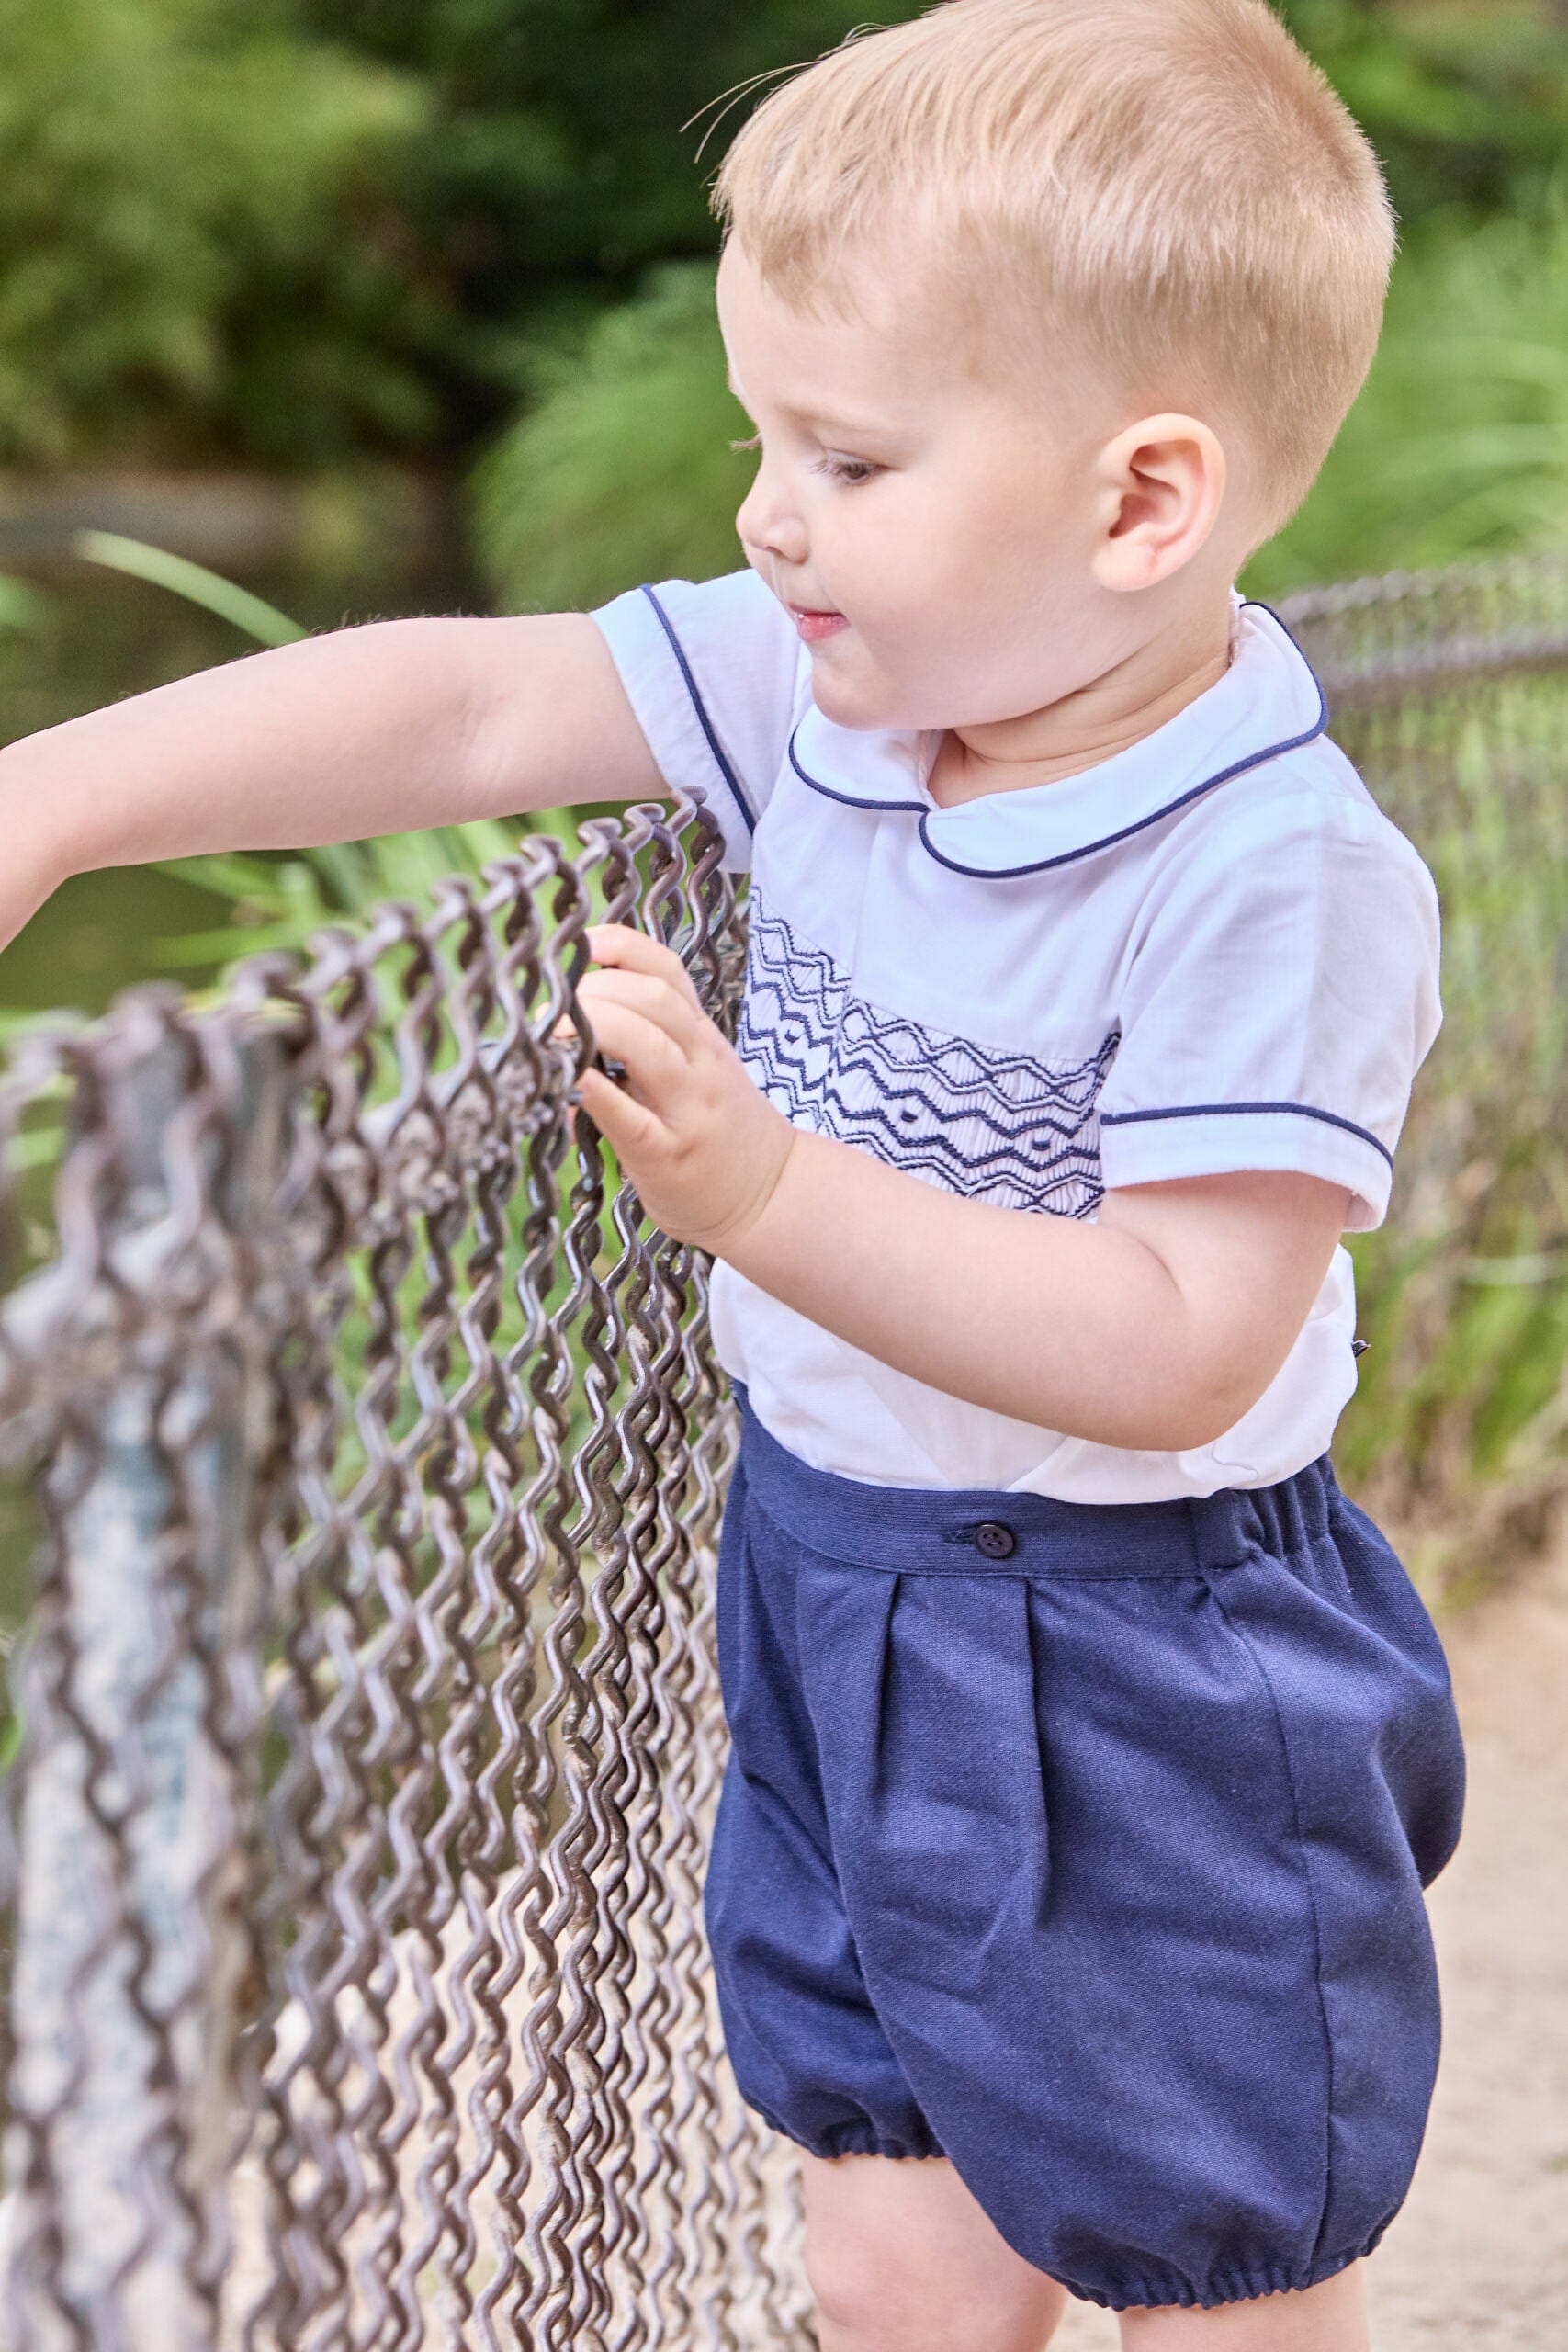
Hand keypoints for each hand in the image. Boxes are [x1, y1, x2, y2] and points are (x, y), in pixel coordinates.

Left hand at [569, 923, 796, 1254]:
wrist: (768, 1195)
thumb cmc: (717, 1128)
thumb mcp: (698, 1068)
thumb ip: (647, 1038)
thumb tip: (566, 1024)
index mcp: (700, 1035)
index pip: (666, 969)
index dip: (619, 946)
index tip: (578, 946)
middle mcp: (700, 1062)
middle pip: (653, 998)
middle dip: (593, 991)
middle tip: (550, 1012)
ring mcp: (687, 1108)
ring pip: (646, 1044)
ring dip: (592, 1027)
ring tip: (553, 1038)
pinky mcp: (667, 1155)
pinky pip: (629, 1117)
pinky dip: (594, 1093)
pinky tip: (569, 1081)